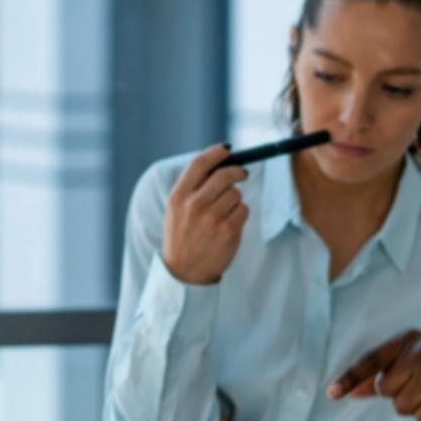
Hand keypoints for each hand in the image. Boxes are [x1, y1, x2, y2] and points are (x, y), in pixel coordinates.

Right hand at [162, 145, 249, 284]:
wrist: (184, 271)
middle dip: (237, 172)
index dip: (216, 152)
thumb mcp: (176, 209)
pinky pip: (243, 210)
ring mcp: (212, 219)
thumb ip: (192, 187)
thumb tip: (219, 163)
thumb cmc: (183, 236)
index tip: (227, 149)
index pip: (199, 163)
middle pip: (224, 175)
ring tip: (224, 213)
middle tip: (242, 174)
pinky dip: (240, 214)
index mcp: (178, 197)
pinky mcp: (228, 231)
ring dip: (236, 199)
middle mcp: (194, 205)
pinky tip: (229, 224)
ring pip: (236, 194)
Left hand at [327, 333, 420, 420]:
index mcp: (408, 340)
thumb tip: (350, 392)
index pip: (371, 360)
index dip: (350, 378)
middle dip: (399, 394)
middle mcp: (419, 354)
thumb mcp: (417, 356)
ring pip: (401, 408)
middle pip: (385, 391)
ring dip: (417, 406)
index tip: (332, 393)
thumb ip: (384, 373)